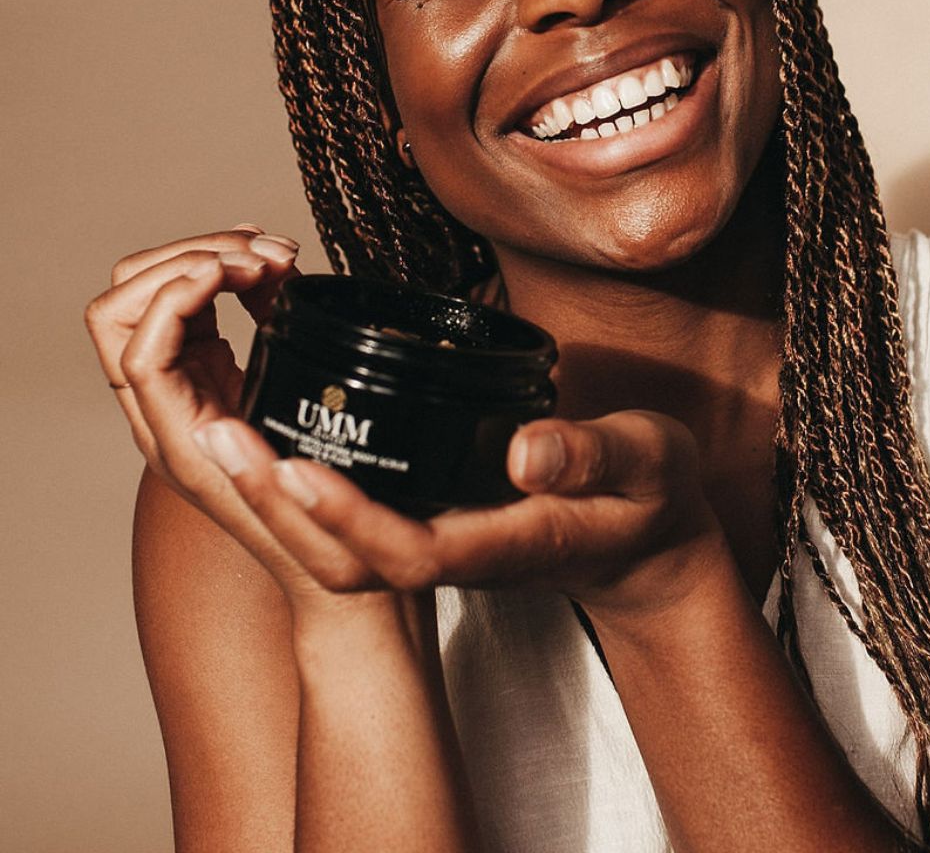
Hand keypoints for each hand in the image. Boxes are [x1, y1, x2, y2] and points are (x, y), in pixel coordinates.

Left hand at [83, 226, 377, 605]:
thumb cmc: (326, 535)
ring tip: (276, 252)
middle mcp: (168, 410)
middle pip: (125, 308)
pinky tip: (271, 259)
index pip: (136, 350)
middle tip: (259, 254)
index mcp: (181, 443)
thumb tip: (269, 358)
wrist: (333, 564)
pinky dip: (229, 269)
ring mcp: (185, 385)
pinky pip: (199, 304)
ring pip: (152, 295)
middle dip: (188, 260)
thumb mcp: (312, 487)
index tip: (235, 270)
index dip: (175, 296)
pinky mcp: (214, 371)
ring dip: (209, 257)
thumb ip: (286, 421)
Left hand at [203, 409, 727, 621]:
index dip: (348, 515)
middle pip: (351, 559)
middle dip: (280, 505)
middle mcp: (463, 553)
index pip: (410, 549)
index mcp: (509, 545)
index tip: (294, 465)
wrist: (648, 540)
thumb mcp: (645, 462)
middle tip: (220, 434)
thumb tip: (525, 454)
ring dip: (278, 494)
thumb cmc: (651, 496)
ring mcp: (445, 543)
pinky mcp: (437, 521)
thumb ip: (592, 457)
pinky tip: (278, 432)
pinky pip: (355, 519)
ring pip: (342, 546)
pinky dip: (306, 483)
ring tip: (226, 429)